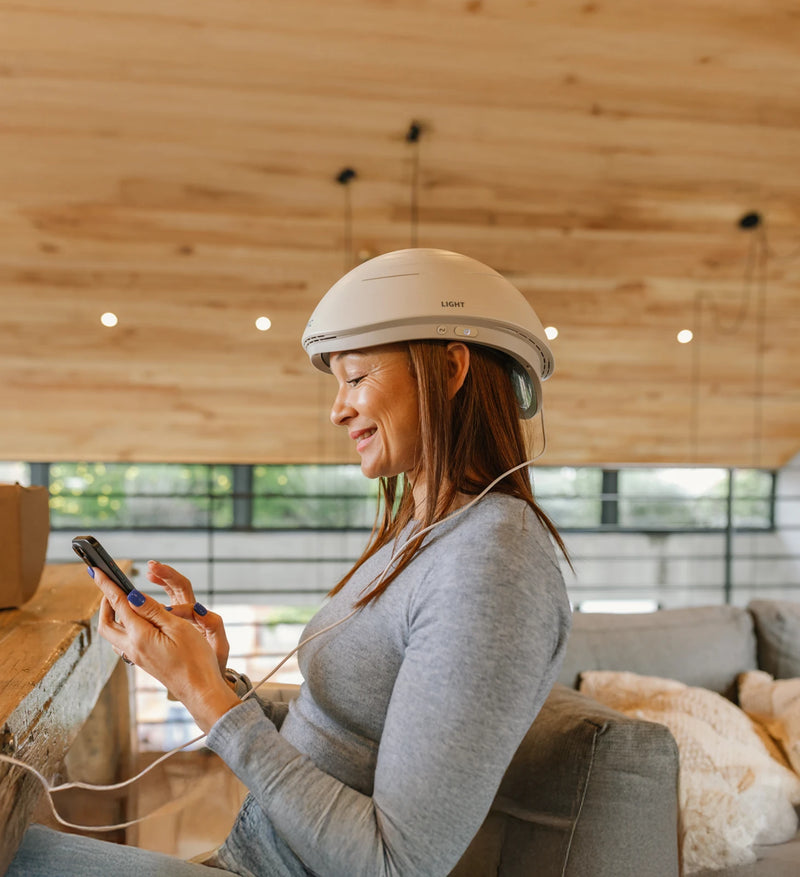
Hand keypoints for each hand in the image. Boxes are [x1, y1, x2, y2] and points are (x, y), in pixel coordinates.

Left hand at [93, 569, 239, 732]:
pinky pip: (124, 641)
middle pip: (107, 623)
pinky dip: (123, 626)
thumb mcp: (178, 628)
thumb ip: (153, 611)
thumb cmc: (195, 659)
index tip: (96, 570)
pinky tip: (136, 622)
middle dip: (105, 602)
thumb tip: (131, 596)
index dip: (107, 585)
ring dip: (113, 615)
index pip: (119, 604)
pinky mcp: (144, 661)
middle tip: (110, 584)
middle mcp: (133, 648)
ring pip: (114, 634)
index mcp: (141, 636)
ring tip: (122, 599)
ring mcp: (137, 657)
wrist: (200, 691)